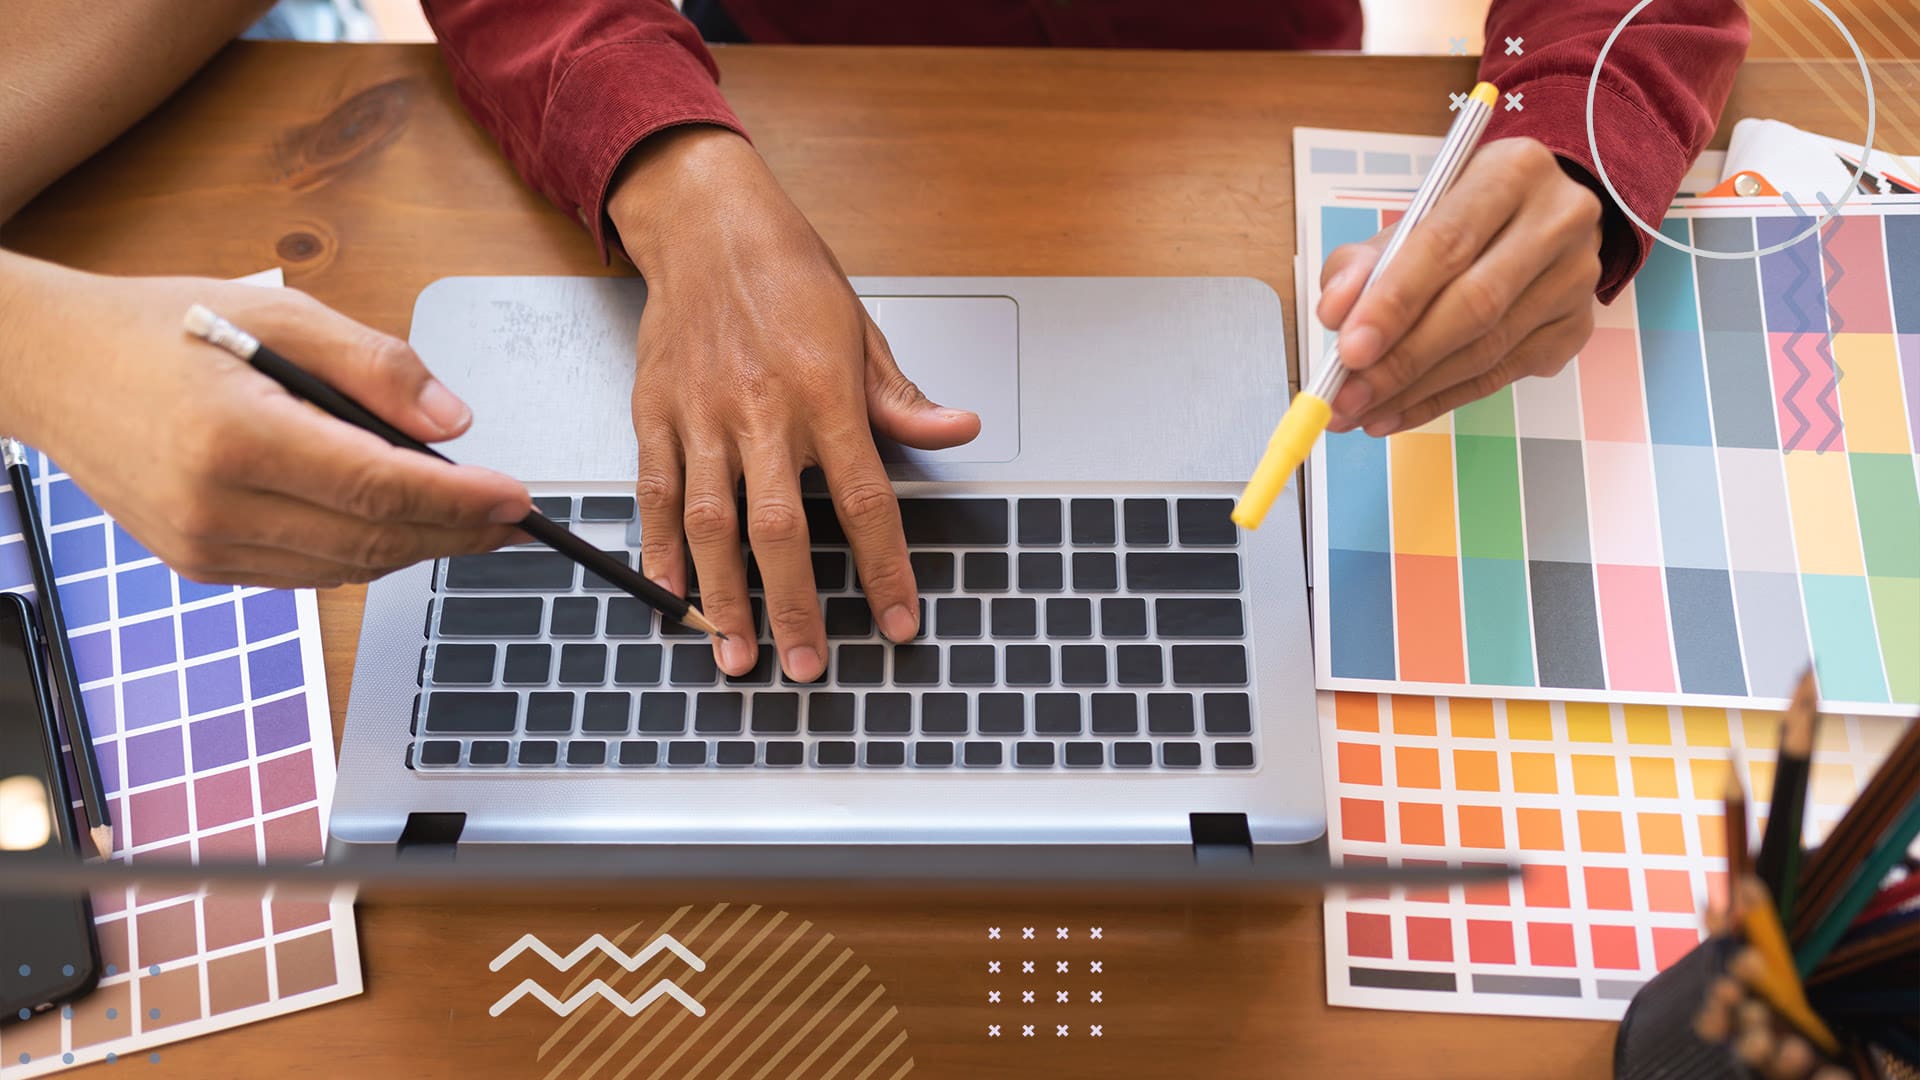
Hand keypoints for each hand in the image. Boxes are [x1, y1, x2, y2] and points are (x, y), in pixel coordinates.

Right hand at [0, 258, 528, 587]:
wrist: (54, 368)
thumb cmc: (161, 328)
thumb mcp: (279, 313)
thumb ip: (374, 366)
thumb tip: (454, 421)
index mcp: (237, 437)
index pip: (379, 486)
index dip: (460, 500)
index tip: (518, 500)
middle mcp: (217, 506)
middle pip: (372, 540)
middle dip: (456, 532)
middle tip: (515, 521)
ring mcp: (205, 546)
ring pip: (347, 568)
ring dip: (417, 547)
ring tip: (470, 521)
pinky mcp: (200, 563)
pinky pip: (308, 573)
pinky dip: (363, 553)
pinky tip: (396, 526)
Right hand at [607, 127, 979, 680]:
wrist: (709, 225)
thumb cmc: (791, 277)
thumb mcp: (863, 332)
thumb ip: (902, 401)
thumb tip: (959, 432)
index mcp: (825, 394)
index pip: (866, 501)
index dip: (884, 571)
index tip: (897, 623)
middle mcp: (761, 410)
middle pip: (782, 529)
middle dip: (796, 606)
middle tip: (807, 665)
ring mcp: (701, 415)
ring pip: (711, 523)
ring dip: (725, 596)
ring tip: (736, 652)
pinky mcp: (655, 413)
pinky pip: (656, 493)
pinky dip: (660, 549)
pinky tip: (672, 595)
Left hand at [1317, 138, 1603, 435]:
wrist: (1535, 221)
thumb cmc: (1461, 221)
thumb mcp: (1406, 222)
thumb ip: (1361, 263)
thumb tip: (1335, 314)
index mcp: (1513, 172)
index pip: (1446, 244)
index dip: (1394, 302)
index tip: (1348, 349)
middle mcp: (1558, 221)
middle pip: (1475, 305)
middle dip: (1401, 361)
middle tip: (1347, 396)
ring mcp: (1575, 279)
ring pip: (1488, 350)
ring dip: (1414, 391)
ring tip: (1360, 412)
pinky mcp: (1576, 328)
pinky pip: (1500, 376)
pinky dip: (1441, 399)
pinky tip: (1396, 412)